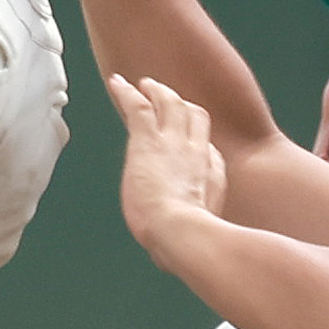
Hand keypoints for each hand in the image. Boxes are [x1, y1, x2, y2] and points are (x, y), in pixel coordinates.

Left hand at [108, 71, 228, 248]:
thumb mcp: (204, 233)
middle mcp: (196, 152)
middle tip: (165, 95)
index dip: (196, 138)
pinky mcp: (148, 141)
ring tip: (144, 84)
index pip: (206, 146)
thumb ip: (196, 231)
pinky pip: (137, 107)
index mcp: (212, 174)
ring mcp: (173, 143)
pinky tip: (116, 82)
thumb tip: (182, 245)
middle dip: (180, 103)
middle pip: (192, 115)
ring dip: (156, 92)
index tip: (187, 137)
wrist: (182, 232)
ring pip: (168, 104)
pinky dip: (127, 92)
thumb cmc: (188, 242)